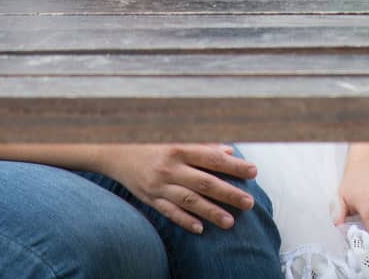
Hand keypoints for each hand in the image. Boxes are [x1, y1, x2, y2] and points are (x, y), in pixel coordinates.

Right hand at [99, 143, 257, 233]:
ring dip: (211, 212)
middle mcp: (170, 167)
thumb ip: (203, 145)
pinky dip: (185, 221)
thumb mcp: (176, 139)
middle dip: (228, 193)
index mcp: (180, 148)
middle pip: (204, 182)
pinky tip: (200, 228)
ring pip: (189, 201)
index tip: (253, 172)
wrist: (116, 152)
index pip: (212, 159)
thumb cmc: (152, 143)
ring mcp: (159, 185)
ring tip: (230, 222)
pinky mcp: (150, 198)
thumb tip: (229, 151)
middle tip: (249, 202)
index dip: (234, 165)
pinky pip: (169, 212)